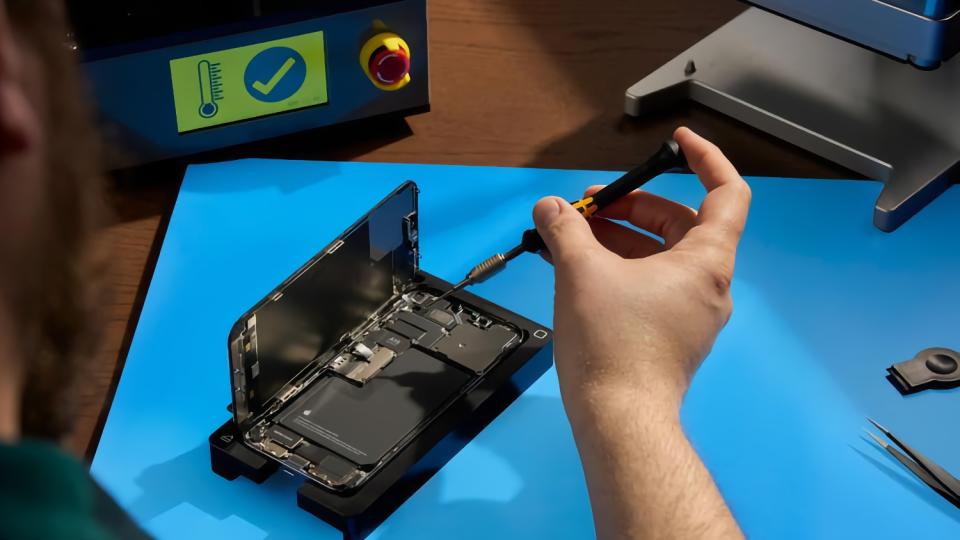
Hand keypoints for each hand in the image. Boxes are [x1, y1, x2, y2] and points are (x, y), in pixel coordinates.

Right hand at [533, 127, 750, 417]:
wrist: (619, 420)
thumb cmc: (612, 341)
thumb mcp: (581, 273)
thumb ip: (566, 229)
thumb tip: (549, 206)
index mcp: (706, 261)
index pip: (727, 193)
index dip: (705, 158)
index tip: (675, 142)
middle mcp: (709, 284)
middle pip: (681, 224)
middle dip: (635, 205)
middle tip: (589, 205)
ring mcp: (692, 313)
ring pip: (661, 257)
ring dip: (620, 238)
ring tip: (572, 235)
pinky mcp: (672, 335)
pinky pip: (651, 285)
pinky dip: (621, 268)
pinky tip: (578, 268)